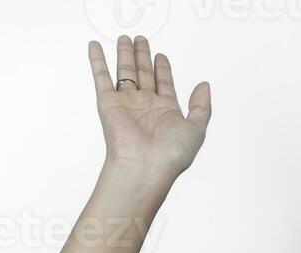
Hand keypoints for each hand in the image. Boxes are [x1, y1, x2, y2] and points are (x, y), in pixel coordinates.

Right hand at [87, 36, 211, 181]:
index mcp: (166, 111)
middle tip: (142, 39)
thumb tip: (204, 85)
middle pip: (144, 74)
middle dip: (143, 56)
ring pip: (126, 72)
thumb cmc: (170, 154)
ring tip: (126, 38)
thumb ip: (201, 106)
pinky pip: (101, 77)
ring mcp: (127, 104)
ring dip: (125, 55)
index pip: (164, 84)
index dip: (163, 69)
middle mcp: (146, 106)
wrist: (144, 167)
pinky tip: (96, 46)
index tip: (161, 56)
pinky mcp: (109, 104)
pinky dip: (97, 61)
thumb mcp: (197, 128)